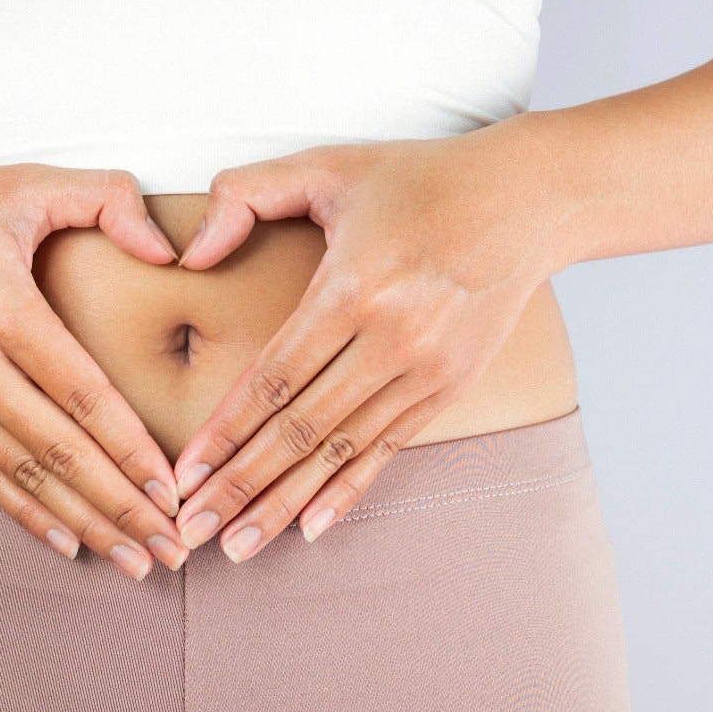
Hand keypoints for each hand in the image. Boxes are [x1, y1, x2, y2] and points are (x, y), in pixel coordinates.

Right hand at [0, 159, 190, 578]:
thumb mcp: (26, 181)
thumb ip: (108, 197)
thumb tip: (169, 250)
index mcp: (1, 307)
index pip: (83, 394)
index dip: (132, 449)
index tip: (175, 490)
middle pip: (60, 451)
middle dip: (123, 507)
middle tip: (174, 549)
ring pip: (25, 476)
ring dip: (86, 524)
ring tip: (138, 561)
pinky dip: (29, 514)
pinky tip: (71, 544)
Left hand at [170, 117, 566, 561]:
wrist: (529, 198)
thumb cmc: (416, 178)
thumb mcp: (327, 165)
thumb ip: (246, 193)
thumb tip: (189, 254)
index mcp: (352, 288)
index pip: (273, 378)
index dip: (224, 431)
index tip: (183, 474)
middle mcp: (390, 338)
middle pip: (299, 429)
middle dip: (239, 486)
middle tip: (188, 531)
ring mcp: (425, 369)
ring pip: (339, 451)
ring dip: (283, 503)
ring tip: (235, 546)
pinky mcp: (450, 386)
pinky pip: (388, 449)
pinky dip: (347, 491)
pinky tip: (311, 528)